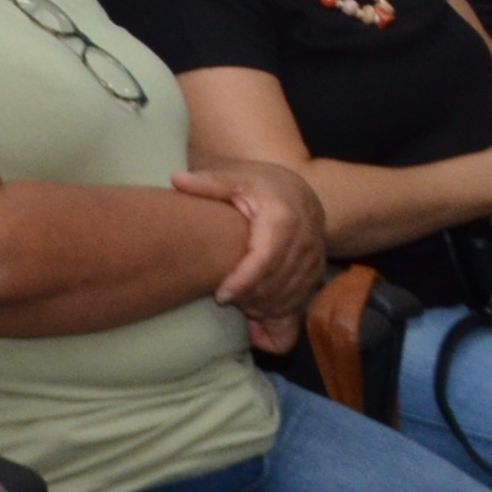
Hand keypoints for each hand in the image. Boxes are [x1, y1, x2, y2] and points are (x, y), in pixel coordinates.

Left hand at [174, 159, 327, 332]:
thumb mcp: (236, 180)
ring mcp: (314, 259)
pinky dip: (276, 310)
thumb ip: (208, 183)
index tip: (220, 296)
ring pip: (289, 295)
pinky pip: (298, 300)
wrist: (299, 193)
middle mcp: (305, 241)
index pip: (265, 258)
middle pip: (277, 282)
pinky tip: (253, 311)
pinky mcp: (316, 273)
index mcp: (284, 218)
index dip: (243, 281)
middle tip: (221, 299)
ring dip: (262, 307)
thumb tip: (176, 180)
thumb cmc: (260, 186)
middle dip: (249, 298)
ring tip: (235, 305)